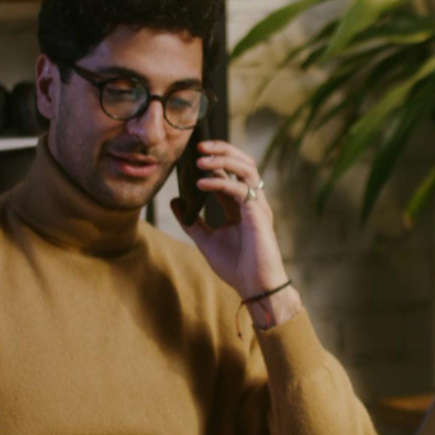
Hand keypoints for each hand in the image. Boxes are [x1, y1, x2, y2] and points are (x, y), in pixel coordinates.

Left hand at [171, 140, 301, 327]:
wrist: (255, 288)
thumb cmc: (236, 266)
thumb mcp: (206, 240)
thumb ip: (191, 221)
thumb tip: (175, 201)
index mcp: (241, 205)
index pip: (230, 172)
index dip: (213, 160)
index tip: (191, 154)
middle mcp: (252, 201)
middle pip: (243, 163)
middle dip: (222, 150)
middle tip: (198, 145)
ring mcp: (258, 206)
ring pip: (247, 169)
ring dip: (223, 159)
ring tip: (200, 158)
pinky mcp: (259, 215)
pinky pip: (241, 190)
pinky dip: (220, 182)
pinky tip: (201, 183)